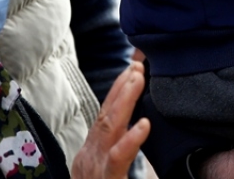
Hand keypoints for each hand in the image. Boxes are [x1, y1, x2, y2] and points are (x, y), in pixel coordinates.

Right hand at [71, 62, 150, 178]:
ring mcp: (94, 169)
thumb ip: (116, 156)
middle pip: (105, 115)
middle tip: (137, 65)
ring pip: (108, 128)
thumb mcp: (108, 174)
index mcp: (91, 155)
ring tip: (138, 79)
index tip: (132, 70)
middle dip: (121, 88)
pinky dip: (131, 140)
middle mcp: (89, 157)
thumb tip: (135, 131)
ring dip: (124, 100)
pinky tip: (145, 124)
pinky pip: (118, 159)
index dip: (117, 92)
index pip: (104, 116)